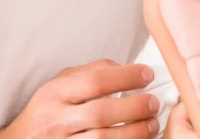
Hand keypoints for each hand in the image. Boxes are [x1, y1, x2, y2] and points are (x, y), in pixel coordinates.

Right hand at [4, 60, 160, 137]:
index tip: (146, 75)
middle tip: (153, 103)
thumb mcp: (58, 85)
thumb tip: (124, 67)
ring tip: (152, 124)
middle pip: (101, 112)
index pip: (94, 81)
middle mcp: (55, 120)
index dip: (125, 76)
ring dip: (135, 132)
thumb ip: (89, 72)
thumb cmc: (46, 113)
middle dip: (134, 107)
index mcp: (54, 94)